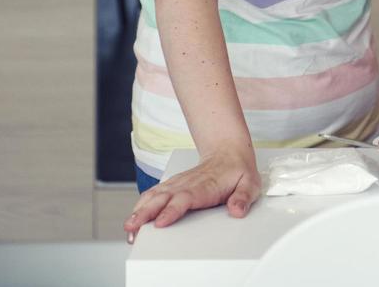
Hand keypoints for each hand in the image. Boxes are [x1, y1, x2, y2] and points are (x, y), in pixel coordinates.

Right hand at [123, 143, 259, 241]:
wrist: (228, 151)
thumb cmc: (238, 171)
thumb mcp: (250, 184)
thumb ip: (243, 197)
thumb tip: (237, 210)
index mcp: (205, 186)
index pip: (185, 198)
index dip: (172, 210)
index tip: (160, 221)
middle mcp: (187, 184)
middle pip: (163, 198)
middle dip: (146, 212)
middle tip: (133, 227)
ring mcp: (177, 184)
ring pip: (155, 195)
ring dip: (140, 210)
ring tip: (129, 226)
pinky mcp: (172, 186)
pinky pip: (153, 194)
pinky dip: (141, 205)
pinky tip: (133, 218)